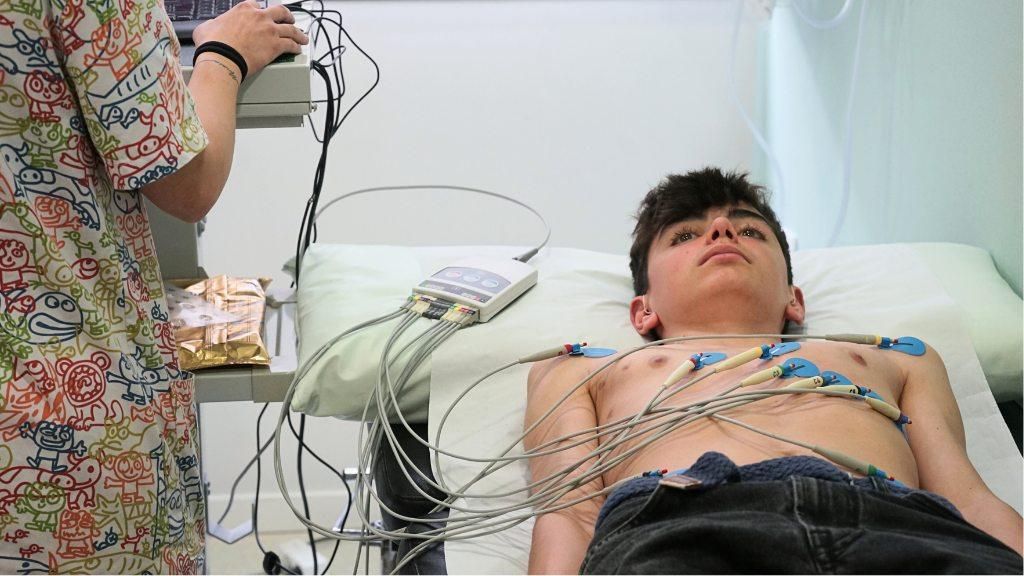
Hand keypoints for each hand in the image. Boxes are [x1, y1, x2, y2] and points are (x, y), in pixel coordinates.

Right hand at [193, 0, 308, 76]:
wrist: (221, 58)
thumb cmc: (213, 45)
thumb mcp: (207, 27)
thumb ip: (214, 24)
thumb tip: (211, 27)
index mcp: (244, 9)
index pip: (257, 5)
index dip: (261, 11)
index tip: (263, 16)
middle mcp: (260, 17)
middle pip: (280, 12)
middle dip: (287, 16)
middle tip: (289, 21)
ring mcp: (270, 31)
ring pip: (291, 29)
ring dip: (298, 33)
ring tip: (302, 37)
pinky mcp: (276, 46)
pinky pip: (291, 45)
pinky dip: (296, 47)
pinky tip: (298, 49)